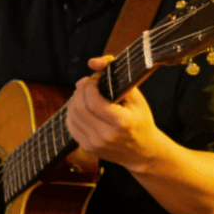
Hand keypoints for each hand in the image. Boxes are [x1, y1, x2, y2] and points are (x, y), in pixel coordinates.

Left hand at [64, 55, 160, 169]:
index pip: (93, 100)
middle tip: (87, 83)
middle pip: (79, 107)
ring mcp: (95, 143)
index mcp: (122, 122)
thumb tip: (94, 62)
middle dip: (80, 90)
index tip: (95, 78)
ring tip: (84, 94)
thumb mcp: (137, 98)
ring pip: (72, 115)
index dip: (90, 84)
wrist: (143, 152)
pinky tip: (82, 107)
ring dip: (74, 100)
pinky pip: (70, 125)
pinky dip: (72, 112)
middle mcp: (106, 135)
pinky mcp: (87, 147)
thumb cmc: (141, 121)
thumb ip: (117, 77)